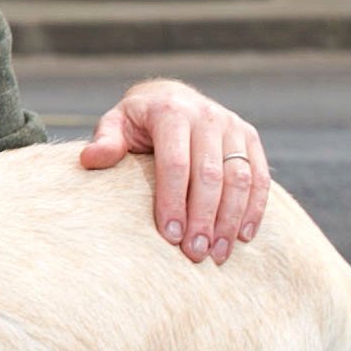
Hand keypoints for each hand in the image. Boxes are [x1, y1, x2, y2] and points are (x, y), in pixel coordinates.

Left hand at [77, 78, 269, 263]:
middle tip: (195, 254)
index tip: (169, 237)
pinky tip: (243, 237)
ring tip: (218, 254)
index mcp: (171, 112)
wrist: (170, 96)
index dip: (173, 202)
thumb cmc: (136, 121)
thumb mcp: (115, 124)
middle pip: (211, 175)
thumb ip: (106, 141)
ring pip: (240, 178)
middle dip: (204, 218)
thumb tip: (91, 160)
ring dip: (230, 219)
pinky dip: (254, 208)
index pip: (175, 164)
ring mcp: (233, 126)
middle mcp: (206, 116)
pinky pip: (259, 177)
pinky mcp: (250, 138)